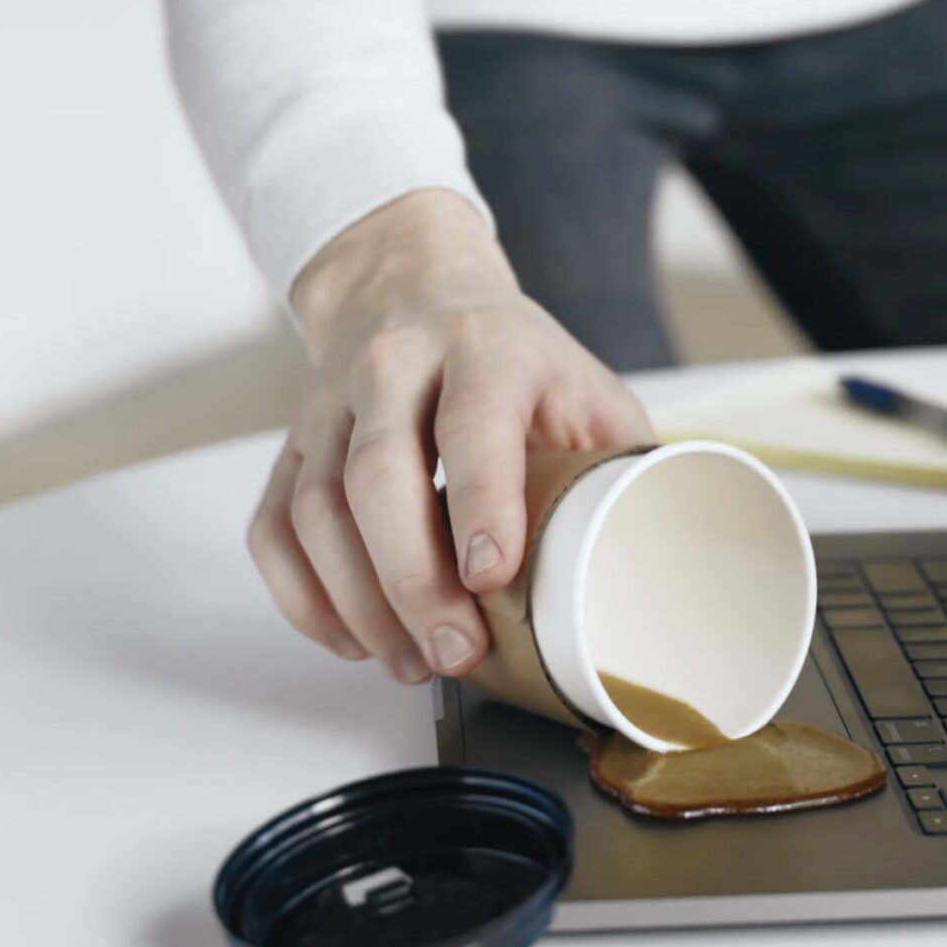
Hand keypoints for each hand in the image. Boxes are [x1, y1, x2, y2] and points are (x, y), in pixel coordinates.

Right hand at [251, 189, 653, 682]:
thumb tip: (671, 561)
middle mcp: (396, 368)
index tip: (491, 577)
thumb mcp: (584, 384)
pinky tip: (352, 637)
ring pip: (317, 508)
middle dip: (411, 578)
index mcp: (486, 349)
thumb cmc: (511, 355)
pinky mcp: (292, 446)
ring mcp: (332, 407)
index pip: (473, 422)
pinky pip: (275, 528)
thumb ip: (622, 463)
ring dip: (358, 601)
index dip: (481, 501)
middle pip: (378, 475)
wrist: (408, 284)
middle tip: (454, 652)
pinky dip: (305, 597)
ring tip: (410, 662)